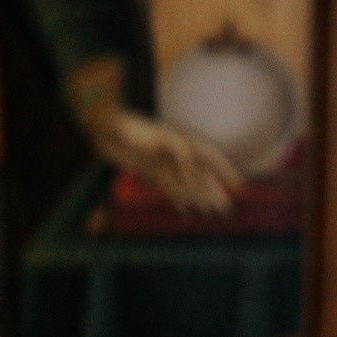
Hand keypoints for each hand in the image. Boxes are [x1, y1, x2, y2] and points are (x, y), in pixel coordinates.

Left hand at [90, 107, 241, 214]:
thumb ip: (166, 143)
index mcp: (177, 139)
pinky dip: (178, 199)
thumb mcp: (147, 132)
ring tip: (213, 212)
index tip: (235, 183)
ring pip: (187, 183)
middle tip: (226, 207)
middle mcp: (174, 152)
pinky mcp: (152, 172)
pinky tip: (186, 210)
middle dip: (213, 190)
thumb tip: (188, 157)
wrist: (102, 127)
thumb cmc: (120, 124)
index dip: (223, 167)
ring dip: (199, 198)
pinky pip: (169, 188)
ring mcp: (164, 162)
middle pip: (199, 172)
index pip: (206, 153)